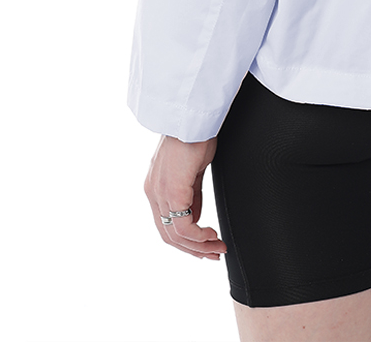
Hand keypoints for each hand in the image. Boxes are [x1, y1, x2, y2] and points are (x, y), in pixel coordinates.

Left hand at [144, 134, 226, 260]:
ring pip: (175, 236)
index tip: (206, 247)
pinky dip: (199, 237)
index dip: (186, 242)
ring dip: (199, 246)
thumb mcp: (193, 171)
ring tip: (218, 246)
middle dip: (194, 250)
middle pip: (168, 236)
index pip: (166, 226)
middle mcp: (153, 192)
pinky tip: (212, 234)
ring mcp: (159, 193)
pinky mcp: (172, 191)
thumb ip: (191, 196)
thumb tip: (196, 217)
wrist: (193, 117)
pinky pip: (183, 227)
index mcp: (155, 187)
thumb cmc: (196, 136)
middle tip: (215, 253)